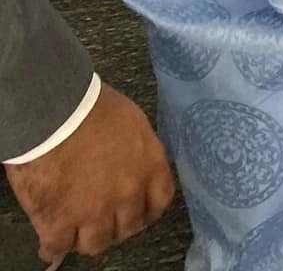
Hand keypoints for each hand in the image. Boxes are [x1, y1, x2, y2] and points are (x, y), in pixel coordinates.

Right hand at [6, 82, 176, 264]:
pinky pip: (58, 247)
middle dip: (116, 226)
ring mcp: (94, 211)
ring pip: (97, 243)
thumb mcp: (132, 124)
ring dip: (87, 238)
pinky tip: (52, 241)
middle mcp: (128, 194)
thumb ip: (137, 152)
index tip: (136, 212)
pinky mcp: (59, 221)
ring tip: (77, 231)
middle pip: (128, 227)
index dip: (146, 210)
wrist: (54, 114)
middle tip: (102, 220)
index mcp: (150, 166)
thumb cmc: (92, 108)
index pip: (159, 201)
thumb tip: (132, 164)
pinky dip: (54, 246)